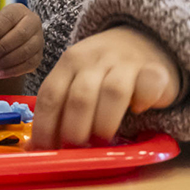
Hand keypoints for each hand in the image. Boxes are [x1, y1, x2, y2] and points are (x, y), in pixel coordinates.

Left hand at [0, 3, 43, 78]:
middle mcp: (32, 22)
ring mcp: (38, 39)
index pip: (9, 18)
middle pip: (21, 34)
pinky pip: (29, 64)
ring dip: (6, 61)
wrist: (8, 42)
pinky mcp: (39, 55)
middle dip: (1, 48)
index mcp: (18, 11)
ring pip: (26, 51)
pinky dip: (13, 71)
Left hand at [31, 25, 181, 148]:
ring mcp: (126, 61)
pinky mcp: (155, 69)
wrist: (143, 37)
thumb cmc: (104, 71)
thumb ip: (61, 107)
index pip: (51, 95)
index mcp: (70, 62)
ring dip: (105, 123)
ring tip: (104, 140)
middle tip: (78, 149)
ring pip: (113, 92)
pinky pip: (148, 86)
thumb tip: (34, 150)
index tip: (48, 152)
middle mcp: (96, 58)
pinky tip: (138, 110)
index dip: (46, 128)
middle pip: (80, 98)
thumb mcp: (78, 79)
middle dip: (76, 131)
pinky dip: (143, 102)